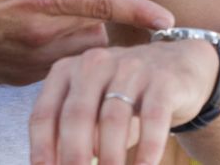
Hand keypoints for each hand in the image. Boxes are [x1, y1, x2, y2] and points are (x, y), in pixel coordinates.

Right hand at [0, 0, 175, 85]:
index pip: (100, 3)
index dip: (137, 8)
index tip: (167, 16)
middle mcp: (39, 33)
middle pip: (101, 27)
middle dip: (121, 5)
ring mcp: (31, 60)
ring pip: (86, 50)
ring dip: (101, 29)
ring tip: (103, 4)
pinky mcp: (21, 77)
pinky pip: (62, 65)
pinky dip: (75, 48)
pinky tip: (72, 29)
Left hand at [28, 37, 216, 164]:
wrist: (178, 66)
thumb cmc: (123, 97)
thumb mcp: (92, 108)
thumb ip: (71, 134)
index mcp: (67, 71)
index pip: (44, 114)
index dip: (41, 149)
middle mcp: (95, 63)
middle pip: (77, 115)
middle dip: (73, 156)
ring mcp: (131, 68)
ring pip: (113, 119)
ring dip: (110, 159)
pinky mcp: (163, 80)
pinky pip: (153, 118)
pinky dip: (148, 149)